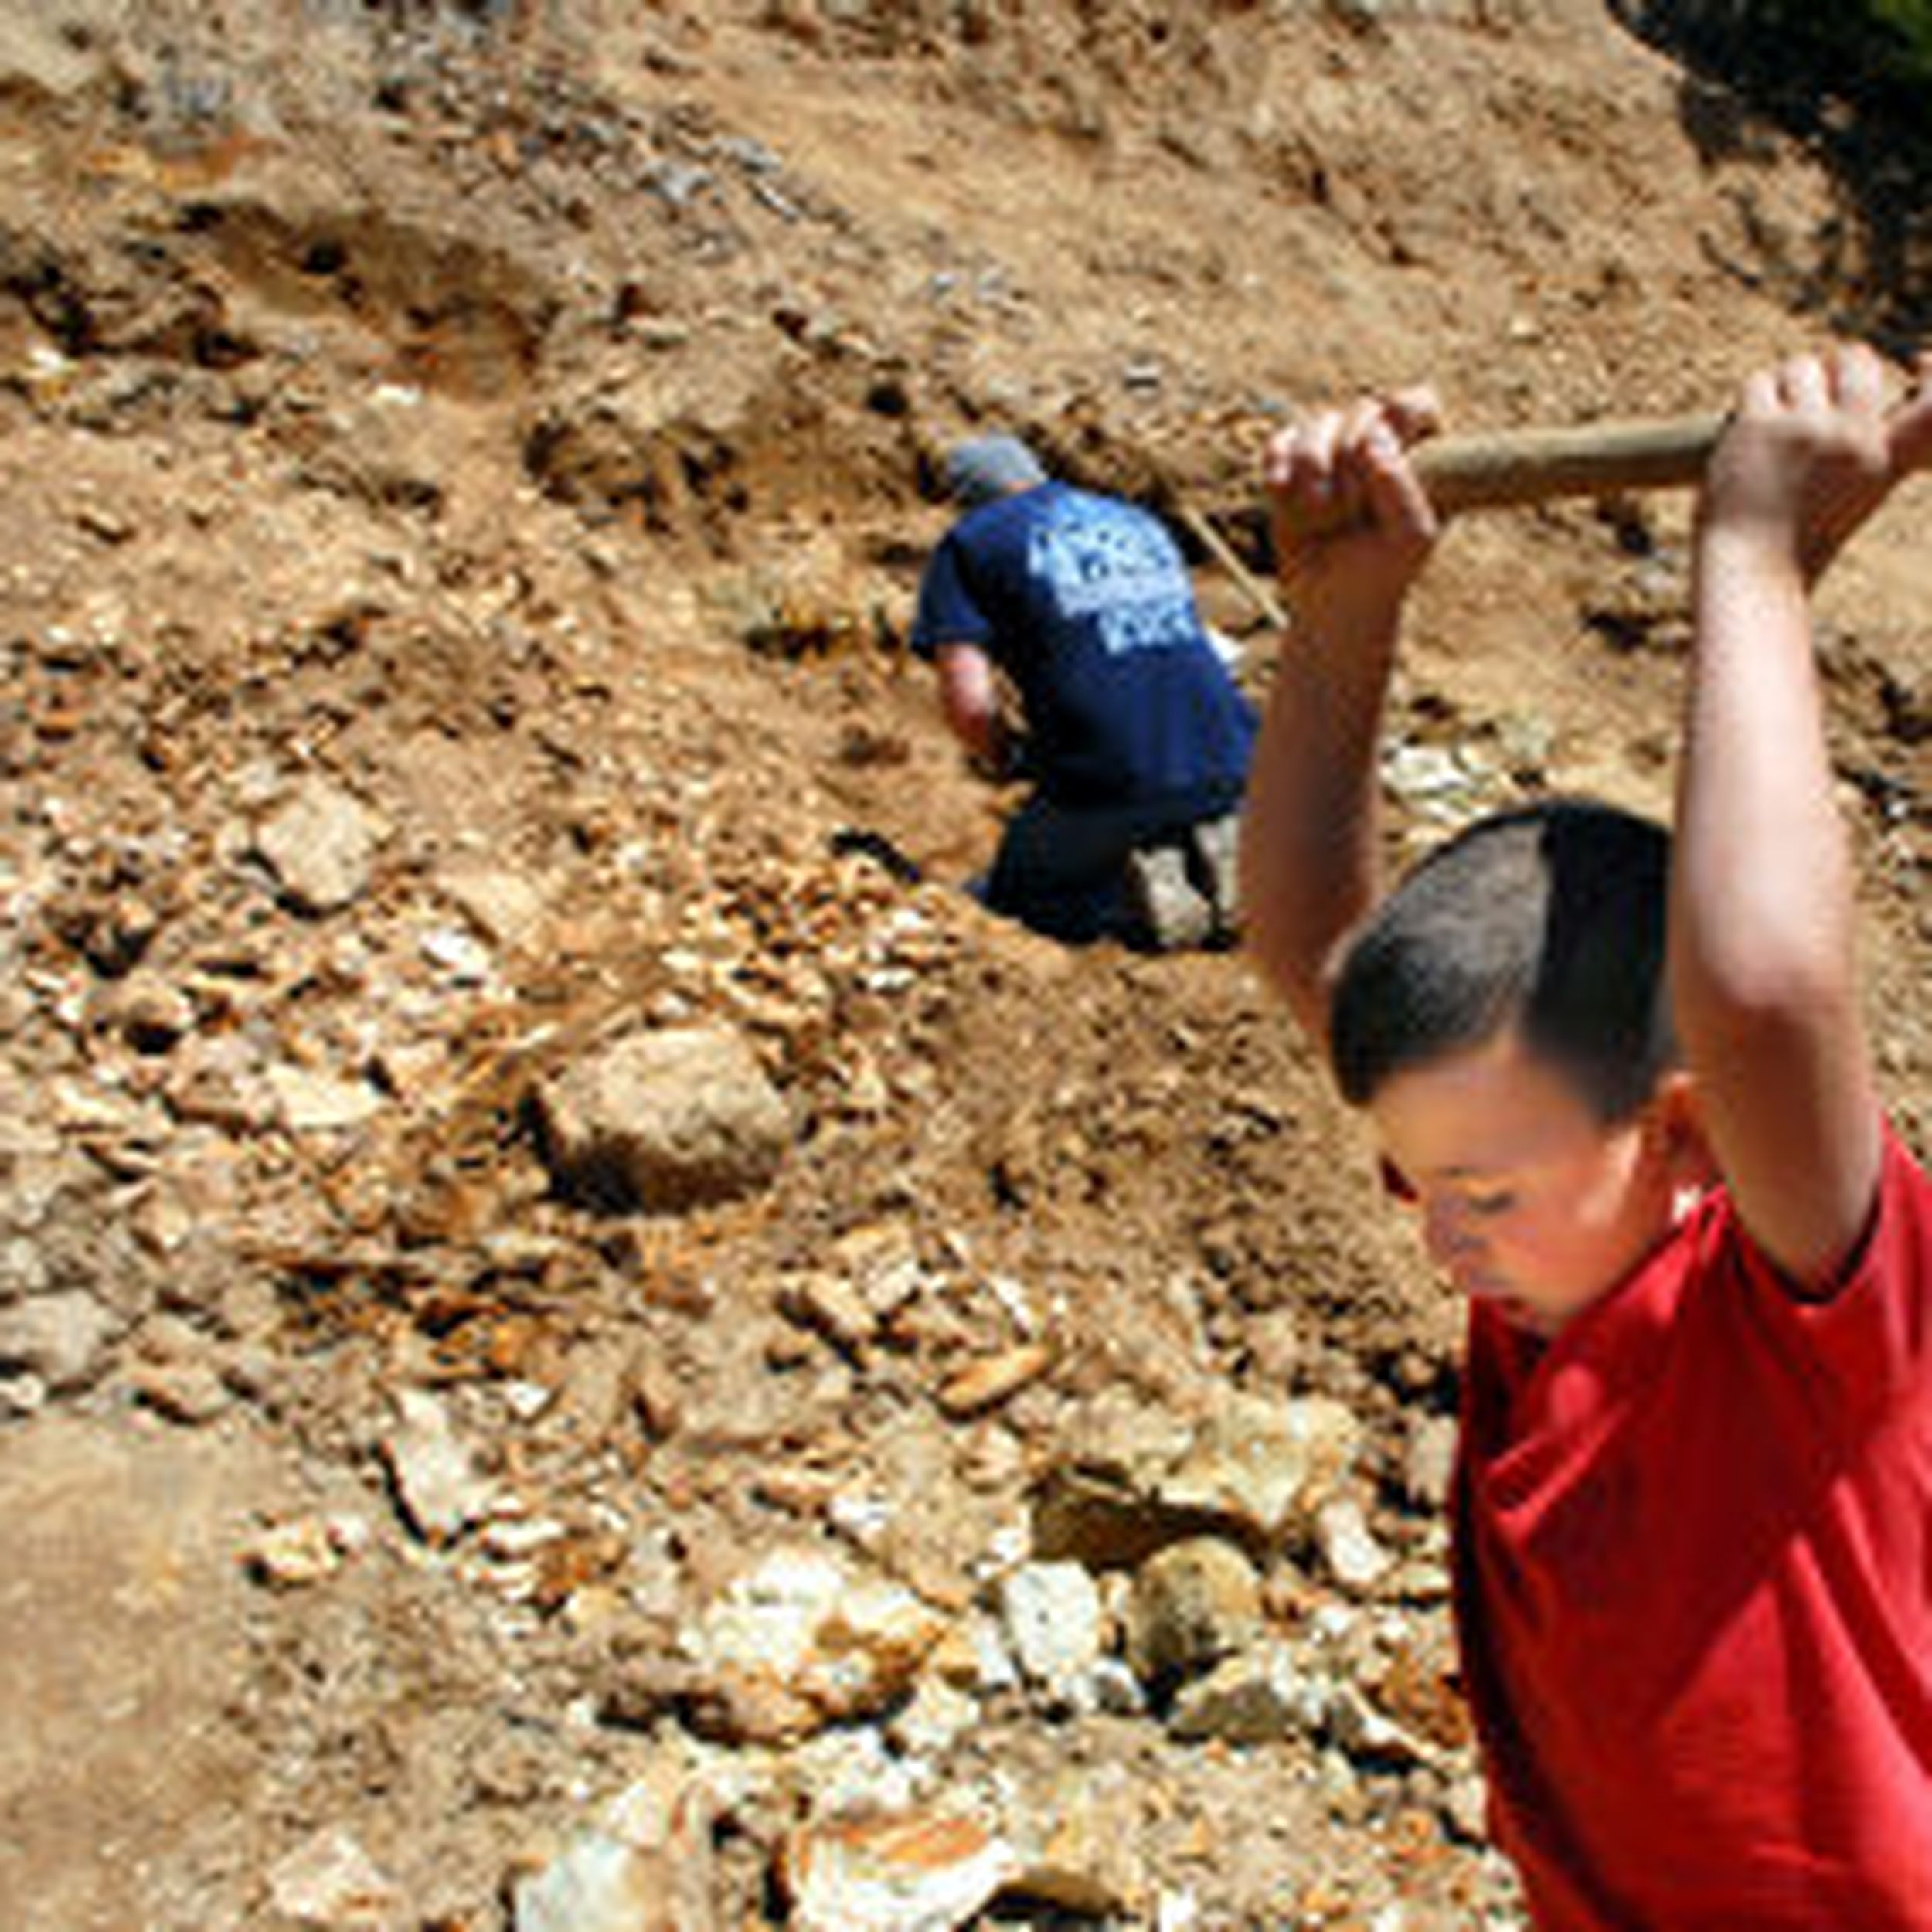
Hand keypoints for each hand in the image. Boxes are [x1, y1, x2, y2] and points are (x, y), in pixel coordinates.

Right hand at [1262, 387, 1443, 635]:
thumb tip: (1371, 435)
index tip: (1383, 464)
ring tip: (1320, 513)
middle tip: (1354, 511)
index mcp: (1421, 451)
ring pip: (1318, 423)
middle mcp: (1377, 443)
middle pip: (1363, 411)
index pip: (1415, 402)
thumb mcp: (1409, 536)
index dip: (1398, 423)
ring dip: (1315, 468)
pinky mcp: (1291, 465)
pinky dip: (1278, 466)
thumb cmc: (1384, 571)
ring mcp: (1332, 451)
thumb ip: (1400, 485)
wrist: (1334, 604)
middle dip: (1353, 461)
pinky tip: (1282, 494)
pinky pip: (1279, 442)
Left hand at [1702, 345, 1931, 583]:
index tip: (1920, 362)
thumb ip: (1876, 449)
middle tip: (1813, 397)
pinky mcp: (1758, 428)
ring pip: (1801, 366)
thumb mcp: (1860, 494)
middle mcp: (1851, 436)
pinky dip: (1752, 398)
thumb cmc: (1802, 541)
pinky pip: (1758, 382)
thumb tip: (1891, 389)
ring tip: (1777, 420)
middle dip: (1833, 368)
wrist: (1750, 572)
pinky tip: (1749, 426)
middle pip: (1853, 359)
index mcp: (1885, 455)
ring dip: (1786, 384)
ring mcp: (1803, 429)